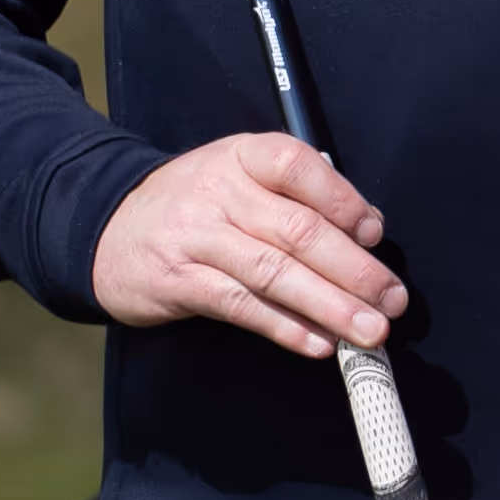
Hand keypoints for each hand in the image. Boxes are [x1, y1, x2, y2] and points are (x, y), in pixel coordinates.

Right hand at [91, 133, 407, 357]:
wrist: (107, 228)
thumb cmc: (194, 205)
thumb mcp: (238, 178)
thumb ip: (295, 196)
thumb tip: (365, 230)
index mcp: (242, 156)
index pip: (299, 167)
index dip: (343, 201)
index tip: (375, 235)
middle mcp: (219, 193)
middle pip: (297, 230)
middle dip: (354, 270)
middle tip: (392, 301)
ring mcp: (196, 238)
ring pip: (274, 273)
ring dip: (330, 306)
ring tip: (370, 331)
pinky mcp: (179, 282)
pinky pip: (241, 307)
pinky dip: (285, 328)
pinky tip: (318, 343)